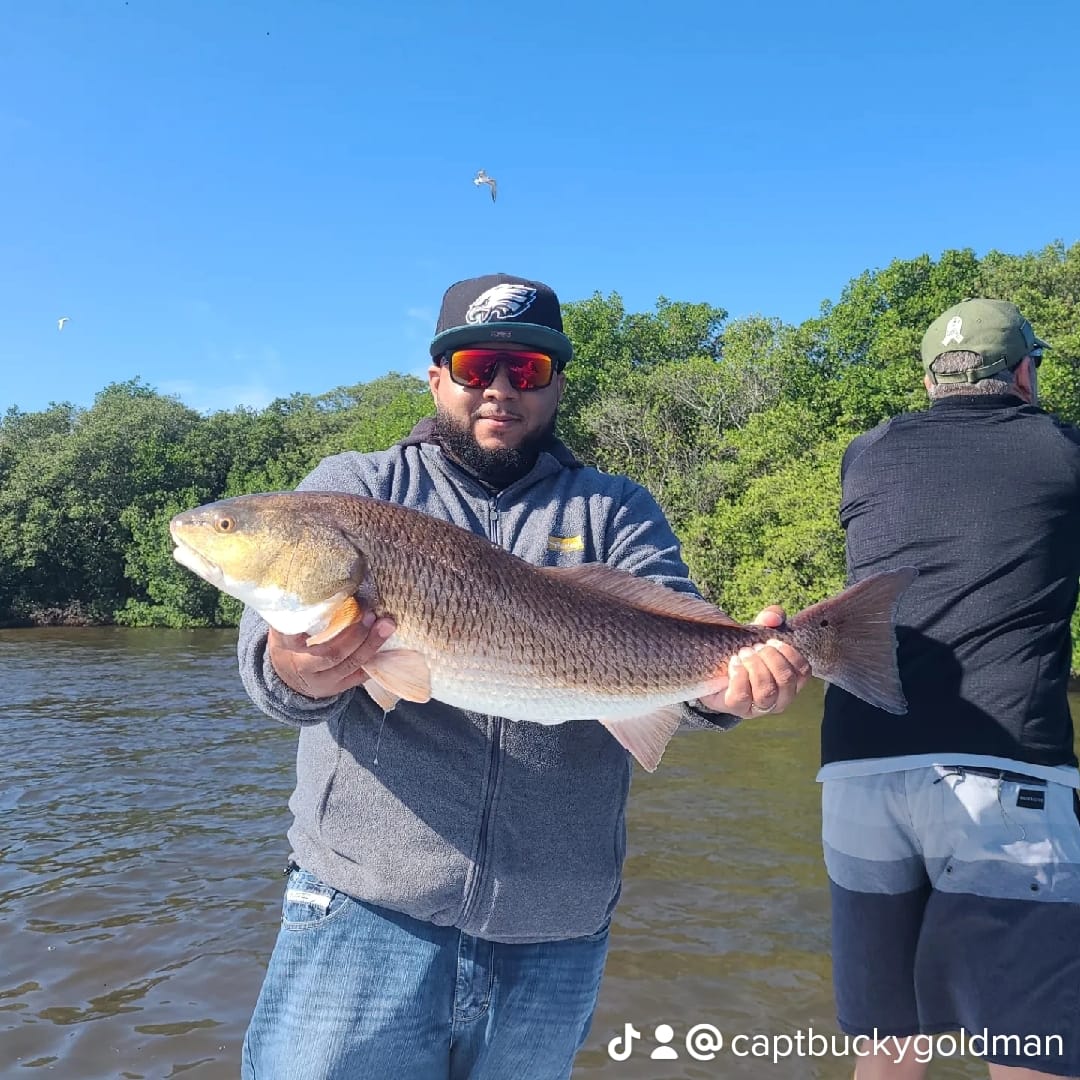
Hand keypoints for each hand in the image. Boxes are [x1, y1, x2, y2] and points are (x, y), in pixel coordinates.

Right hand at [267, 612, 396, 698]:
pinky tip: (387, 642)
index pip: (290, 638)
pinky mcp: (340, 686)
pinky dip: (376, 657)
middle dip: (354, 634)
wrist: (291, 682)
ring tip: (386, 624)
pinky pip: (361, 674)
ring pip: (350, 664)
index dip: (304, 626)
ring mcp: (324, 680)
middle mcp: (304, 667)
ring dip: (371, 643)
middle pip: (331, 654)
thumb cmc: (290, 646)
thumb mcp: (281, 630)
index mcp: (285, 649)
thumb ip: (293, 612)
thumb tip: (310, 580)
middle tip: (369, 612)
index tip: (319, 607)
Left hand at [698, 606, 810, 719]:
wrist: (715, 670)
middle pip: (786, 680)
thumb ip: (769, 619)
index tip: (771, 641)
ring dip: (754, 667)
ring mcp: (760, 708)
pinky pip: (742, 696)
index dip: (789, 653)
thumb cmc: (745, 653)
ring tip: (743, 654)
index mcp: (791, 682)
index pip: (803, 671)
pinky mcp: (738, 709)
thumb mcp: (759, 633)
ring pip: (766, 691)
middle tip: (754, 647)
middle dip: (769, 658)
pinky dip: (738, 675)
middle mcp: (780, 699)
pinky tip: (733, 663)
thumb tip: (773, 618)